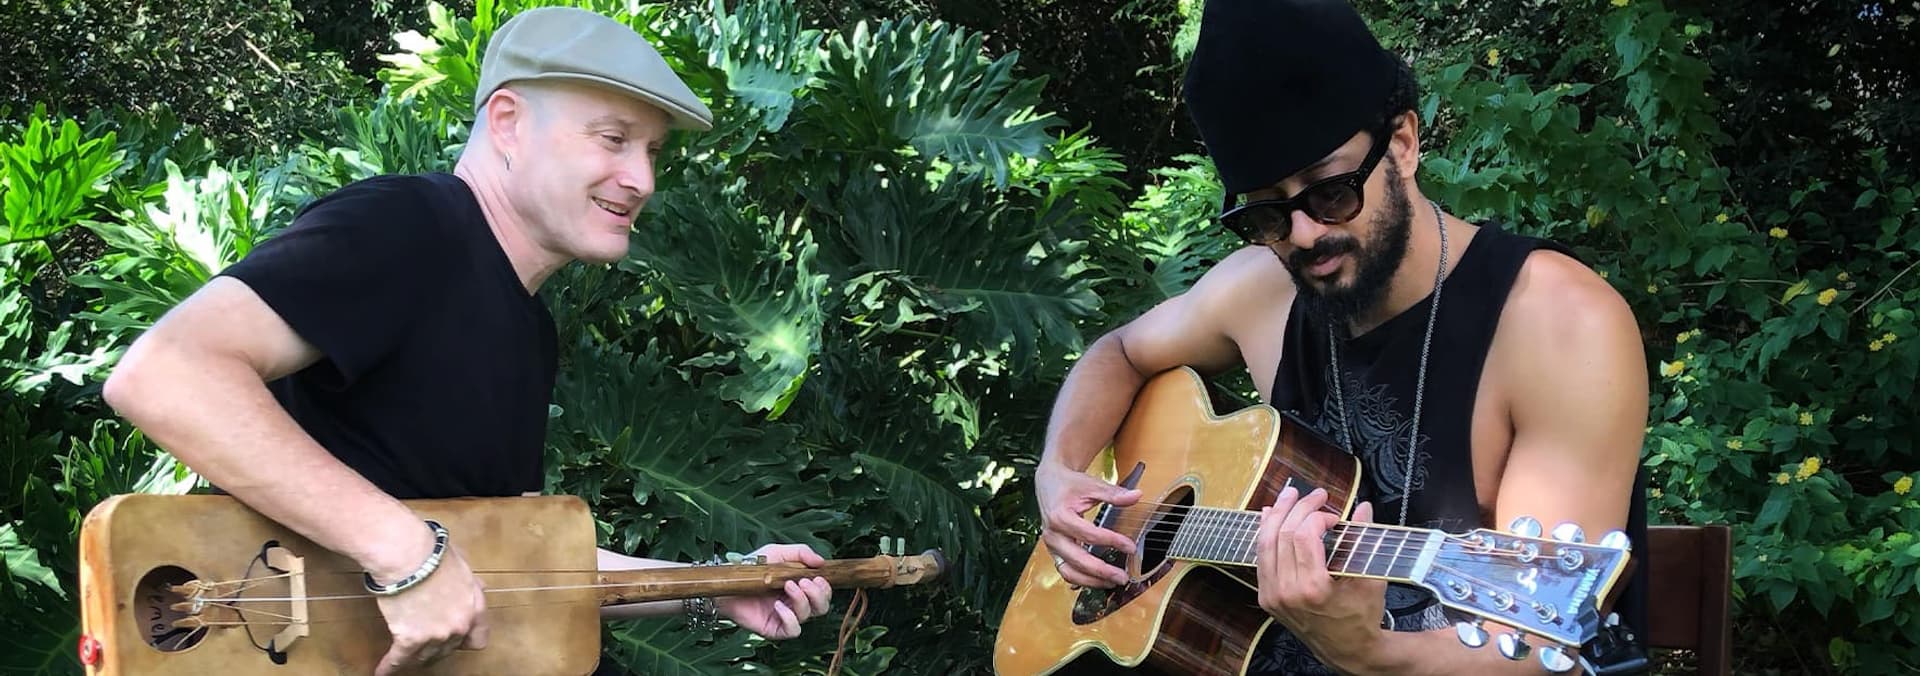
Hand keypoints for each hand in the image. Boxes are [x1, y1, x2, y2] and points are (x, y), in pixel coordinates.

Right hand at [370, 532, 488, 675]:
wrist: (409, 554)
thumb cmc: (433, 552)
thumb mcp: (462, 565)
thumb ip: (470, 581)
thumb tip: (480, 586)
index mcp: (474, 607)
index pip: (478, 639)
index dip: (465, 640)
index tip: (456, 640)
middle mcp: (459, 625)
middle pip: (450, 649)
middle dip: (438, 648)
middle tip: (426, 645)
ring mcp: (436, 635)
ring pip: (426, 657)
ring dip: (416, 658)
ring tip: (407, 660)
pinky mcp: (410, 639)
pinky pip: (399, 659)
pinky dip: (389, 666)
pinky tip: (382, 671)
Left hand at [717, 544, 832, 639]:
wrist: (728, 581)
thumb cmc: (752, 567)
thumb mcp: (778, 553)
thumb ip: (801, 553)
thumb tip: (821, 561)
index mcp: (801, 587)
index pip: (823, 593)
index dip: (825, 588)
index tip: (818, 577)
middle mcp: (796, 604)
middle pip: (821, 607)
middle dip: (818, 595)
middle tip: (804, 582)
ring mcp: (785, 617)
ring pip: (808, 616)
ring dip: (801, 600)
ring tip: (788, 586)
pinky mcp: (774, 629)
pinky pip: (792, 630)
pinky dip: (790, 618)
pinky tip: (778, 605)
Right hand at [1035, 460, 1139, 587]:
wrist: (1049, 482)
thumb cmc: (1069, 485)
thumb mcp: (1091, 485)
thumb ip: (1113, 494)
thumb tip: (1136, 496)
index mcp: (1060, 517)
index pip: (1090, 534)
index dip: (1112, 542)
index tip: (1131, 547)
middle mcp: (1053, 535)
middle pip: (1077, 559)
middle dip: (1101, 571)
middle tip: (1122, 576)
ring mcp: (1052, 546)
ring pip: (1068, 572)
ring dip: (1091, 581)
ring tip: (1112, 582)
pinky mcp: (1054, 551)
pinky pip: (1066, 571)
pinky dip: (1081, 579)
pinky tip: (1098, 581)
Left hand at [1254, 486, 1384, 668]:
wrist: (1348, 650)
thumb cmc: (1362, 617)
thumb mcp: (1369, 578)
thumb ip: (1364, 539)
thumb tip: (1363, 506)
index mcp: (1313, 589)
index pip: (1304, 536)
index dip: (1317, 516)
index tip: (1333, 517)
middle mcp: (1286, 592)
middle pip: (1283, 534)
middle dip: (1298, 508)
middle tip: (1314, 495)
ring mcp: (1272, 595)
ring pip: (1266, 543)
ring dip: (1277, 515)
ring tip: (1289, 496)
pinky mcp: (1266, 597)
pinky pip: (1261, 558)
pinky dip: (1265, 534)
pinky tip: (1270, 516)